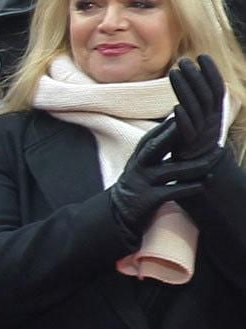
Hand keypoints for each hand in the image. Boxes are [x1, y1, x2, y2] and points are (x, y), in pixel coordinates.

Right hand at [109, 118, 215, 239]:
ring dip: (193, 166)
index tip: (180, 116)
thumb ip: (155, 151)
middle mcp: (138, 167)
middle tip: (193, 128)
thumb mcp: (140, 166)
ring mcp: (142, 182)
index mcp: (138, 158)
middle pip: (155, 147)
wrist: (118, 212)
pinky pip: (171, 191)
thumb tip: (174, 130)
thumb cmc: (138, 185)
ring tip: (211, 161)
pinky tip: (202, 184)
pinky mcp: (148, 199)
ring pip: (170, 170)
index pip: (150, 138)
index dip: (165, 127)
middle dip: (173, 136)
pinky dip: (188, 188)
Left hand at [168, 55, 224, 161]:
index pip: (215, 90)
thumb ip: (196, 109)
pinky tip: (176, 107)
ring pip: (195, 109)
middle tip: (184, 59)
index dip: (211, 73)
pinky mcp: (189, 149)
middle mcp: (211, 124)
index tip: (202, 55)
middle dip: (196, 76)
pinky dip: (183, 119)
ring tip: (174, 72)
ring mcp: (201, 136)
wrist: (199, 180)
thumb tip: (189, 88)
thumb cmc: (194, 149)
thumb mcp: (197, 126)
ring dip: (185, 89)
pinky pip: (188, 132)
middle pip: (206, 96)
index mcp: (214, 117)